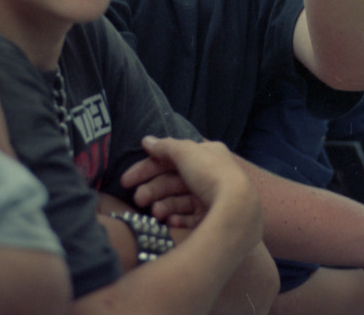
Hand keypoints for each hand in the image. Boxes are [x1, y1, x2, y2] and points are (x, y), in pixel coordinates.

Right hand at [122, 138, 261, 237]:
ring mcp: (211, 199)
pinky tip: (169, 222)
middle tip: (138, 200)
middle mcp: (210, 176)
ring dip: (163, 206)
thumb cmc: (211, 174)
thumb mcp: (185, 152)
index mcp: (207, 155)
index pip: (171, 159)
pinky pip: (189, 219)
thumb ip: (164, 146)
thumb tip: (146, 141)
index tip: (126, 180)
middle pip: (173, 182)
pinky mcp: (212, 220)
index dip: (147, 167)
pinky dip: (177, 220)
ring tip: (155, 213)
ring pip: (179, 202)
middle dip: (153, 190)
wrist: (237, 208)